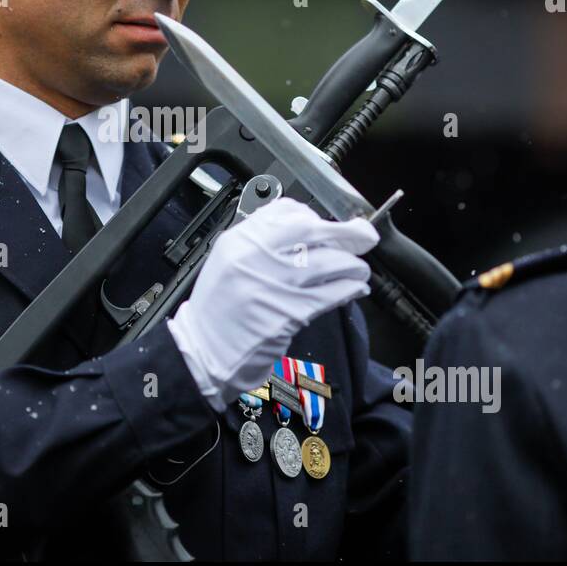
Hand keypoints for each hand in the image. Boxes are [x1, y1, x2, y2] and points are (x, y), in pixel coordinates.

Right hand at [166, 196, 378, 411]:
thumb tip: (306, 234)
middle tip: (363, 236)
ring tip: (359, 269)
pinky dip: (349, 289)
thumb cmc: (218, 312)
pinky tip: (356, 289)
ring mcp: (273, 284)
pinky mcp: (290, 312)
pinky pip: (330, 293)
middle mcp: (255, 257)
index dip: (313, 217)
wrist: (203, 353)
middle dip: (344, 233)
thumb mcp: (229, 264)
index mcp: (239, 241)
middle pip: (312, 231)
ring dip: (352, 264)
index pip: (285, 212)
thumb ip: (261, 246)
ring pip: (327, 262)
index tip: (325, 226)